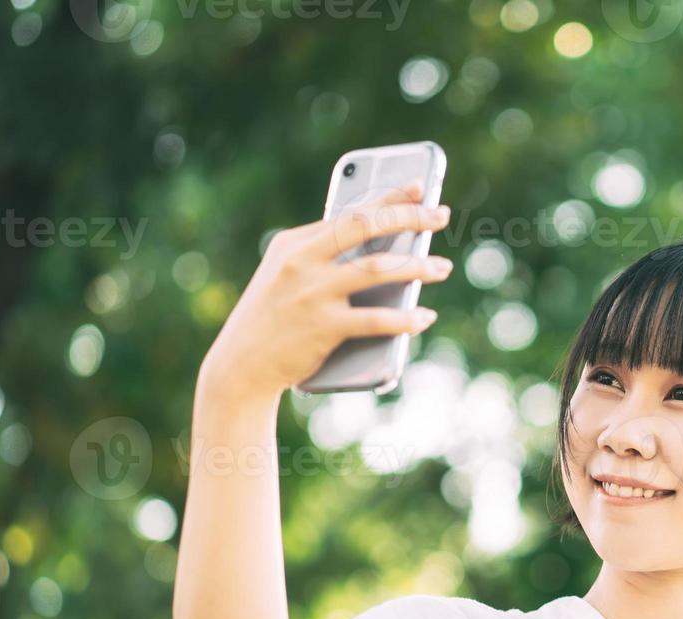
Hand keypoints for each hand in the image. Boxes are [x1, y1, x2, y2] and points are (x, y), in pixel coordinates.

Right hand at [198, 180, 452, 403]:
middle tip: (440, 215)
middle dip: (408, 217)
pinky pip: (375, 319)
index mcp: (294, 243)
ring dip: (416, 267)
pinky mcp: (322, 326)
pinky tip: (423, 317)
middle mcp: (301, 261)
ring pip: (376, 269)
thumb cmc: (272, 321)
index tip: (418, 187)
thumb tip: (380, 253)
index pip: (349, 213)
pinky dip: (405, 319)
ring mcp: (312, 293)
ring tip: (441, 268)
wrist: (241, 367)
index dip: (388, 199)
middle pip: (365, 227)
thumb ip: (320, 260)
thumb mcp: (285, 278)